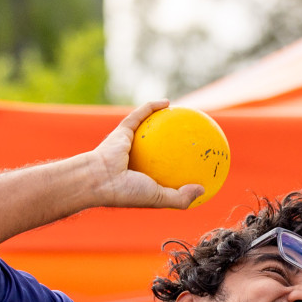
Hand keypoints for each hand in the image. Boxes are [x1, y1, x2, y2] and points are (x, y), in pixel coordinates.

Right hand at [84, 101, 205, 209]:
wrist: (99, 179)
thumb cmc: (127, 192)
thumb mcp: (158, 198)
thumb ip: (180, 198)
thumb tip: (203, 190)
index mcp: (142, 178)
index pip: (164, 172)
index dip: (179, 168)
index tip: (197, 164)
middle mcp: (136, 160)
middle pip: (158, 148)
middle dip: (173, 142)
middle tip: (191, 138)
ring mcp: (128, 144)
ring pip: (148, 128)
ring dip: (162, 119)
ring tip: (181, 115)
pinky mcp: (123, 130)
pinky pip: (140, 115)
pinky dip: (152, 107)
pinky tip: (169, 102)